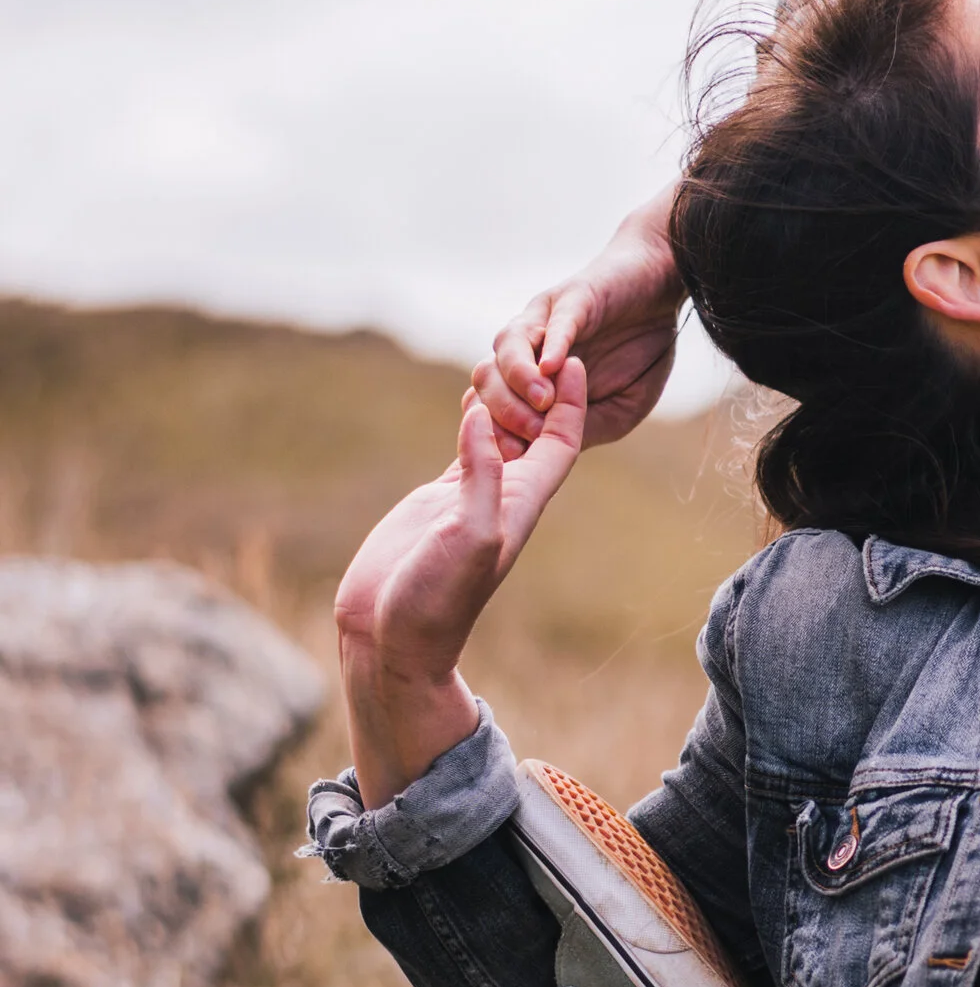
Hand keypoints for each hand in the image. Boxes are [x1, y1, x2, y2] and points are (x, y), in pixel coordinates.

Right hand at [335, 363, 588, 804]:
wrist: (395, 640)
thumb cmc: (435, 600)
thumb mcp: (468, 536)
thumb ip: (479, 477)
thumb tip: (484, 416)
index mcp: (522, 503)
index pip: (561, 441)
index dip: (573, 402)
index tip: (577, 358)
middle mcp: (503, 497)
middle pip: (535, 430)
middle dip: (539, 390)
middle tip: (534, 346)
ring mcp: (469, 499)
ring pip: (499, 436)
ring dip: (506, 401)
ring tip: (507, 362)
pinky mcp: (436, 504)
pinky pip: (464, 451)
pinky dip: (471, 423)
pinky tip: (470, 403)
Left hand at [472, 189, 682, 453]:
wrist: (664, 290)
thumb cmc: (642, 351)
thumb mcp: (621, 409)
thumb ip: (586, 427)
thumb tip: (554, 451)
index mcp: (530, 379)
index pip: (492, 409)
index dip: (496, 436)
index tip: (511, 462)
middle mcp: (526, 348)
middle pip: (487, 379)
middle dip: (503, 413)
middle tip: (530, 436)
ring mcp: (544, 320)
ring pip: (507, 348)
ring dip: (519, 381)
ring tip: (543, 405)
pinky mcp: (572, 298)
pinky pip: (554, 322)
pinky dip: (551, 344)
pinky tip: (555, 367)